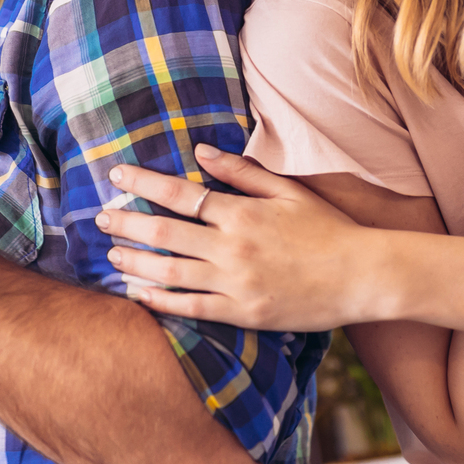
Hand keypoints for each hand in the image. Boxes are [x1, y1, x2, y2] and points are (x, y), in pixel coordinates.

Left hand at [97, 145, 378, 330]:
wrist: (363, 276)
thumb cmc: (329, 229)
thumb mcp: (288, 191)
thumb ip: (242, 171)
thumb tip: (200, 150)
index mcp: (242, 212)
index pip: (180, 193)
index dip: (143, 184)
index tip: (117, 176)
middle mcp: (233, 247)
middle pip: (165, 233)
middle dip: (127, 223)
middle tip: (101, 217)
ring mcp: (236, 283)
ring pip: (170, 273)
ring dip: (135, 263)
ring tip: (112, 256)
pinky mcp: (242, 313)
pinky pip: (191, 308)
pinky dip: (160, 301)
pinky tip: (138, 295)